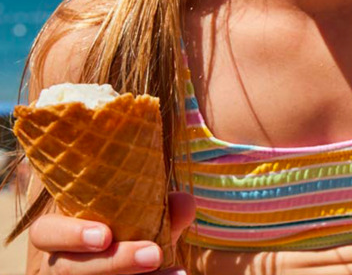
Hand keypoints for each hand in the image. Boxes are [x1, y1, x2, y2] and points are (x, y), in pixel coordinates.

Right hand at [29, 192, 195, 274]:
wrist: (113, 259)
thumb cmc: (118, 228)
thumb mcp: (131, 216)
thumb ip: (156, 209)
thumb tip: (186, 203)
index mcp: (54, 232)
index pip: (45, 232)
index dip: (71, 234)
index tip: (106, 235)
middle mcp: (53, 265)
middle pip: (69, 271)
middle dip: (114, 263)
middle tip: (154, 254)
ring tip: (177, 273)